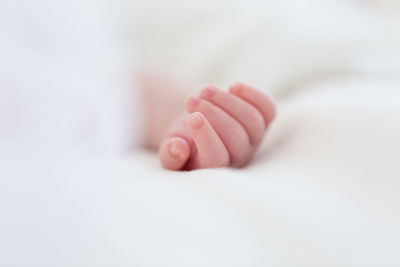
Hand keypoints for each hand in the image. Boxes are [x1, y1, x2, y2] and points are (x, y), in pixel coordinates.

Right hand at [159, 82, 275, 169]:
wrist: (195, 126)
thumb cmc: (181, 141)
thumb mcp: (168, 151)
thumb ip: (169, 156)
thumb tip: (178, 146)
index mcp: (214, 169)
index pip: (216, 158)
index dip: (206, 138)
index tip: (192, 117)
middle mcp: (238, 157)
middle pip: (237, 139)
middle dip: (214, 115)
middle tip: (191, 100)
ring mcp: (254, 139)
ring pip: (253, 122)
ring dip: (229, 102)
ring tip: (205, 90)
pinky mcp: (263, 121)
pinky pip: (268, 109)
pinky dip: (253, 95)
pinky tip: (232, 86)